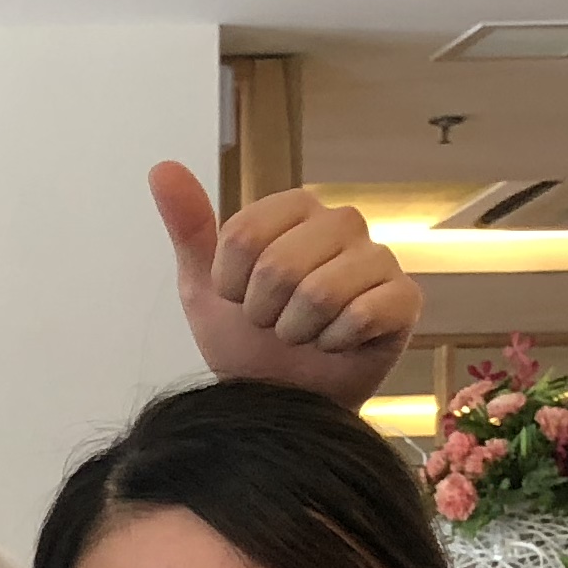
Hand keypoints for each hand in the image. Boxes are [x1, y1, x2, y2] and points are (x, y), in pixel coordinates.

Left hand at [155, 161, 420, 408]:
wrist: (281, 400)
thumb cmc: (247, 341)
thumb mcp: (204, 287)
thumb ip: (189, 227)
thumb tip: (162, 167)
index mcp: (296, 208)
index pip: (243, 235)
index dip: (229, 282)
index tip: (238, 298)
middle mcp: (342, 223)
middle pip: (278, 265)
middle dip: (262, 312)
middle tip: (273, 323)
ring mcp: (378, 258)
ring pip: (319, 292)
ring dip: (296, 330)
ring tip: (302, 335)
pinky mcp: (404, 299)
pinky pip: (360, 316)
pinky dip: (333, 343)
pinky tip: (335, 345)